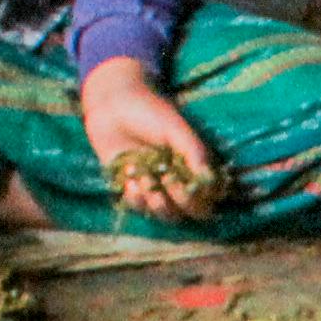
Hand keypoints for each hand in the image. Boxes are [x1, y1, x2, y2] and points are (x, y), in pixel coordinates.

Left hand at [84, 55, 224, 224]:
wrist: (113, 104)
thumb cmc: (149, 111)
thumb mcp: (176, 128)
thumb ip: (194, 151)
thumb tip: (208, 178)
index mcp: (192, 167)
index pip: (207, 199)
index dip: (200, 200)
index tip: (187, 182)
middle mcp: (177, 181)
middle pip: (189, 212)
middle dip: (180, 202)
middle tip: (166, 179)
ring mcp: (155, 187)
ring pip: (165, 215)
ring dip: (157, 204)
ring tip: (145, 180)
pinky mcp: (131, 188)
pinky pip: (139, 208)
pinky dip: (136, 200)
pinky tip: (131, 181)